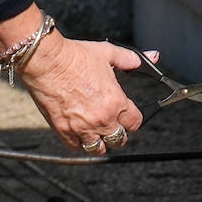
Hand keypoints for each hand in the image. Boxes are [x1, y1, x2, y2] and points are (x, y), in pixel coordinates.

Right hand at [18, 32, 147, 152]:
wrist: (48, 62)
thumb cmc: (77, 56)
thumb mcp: (109, 53)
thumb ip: (131, 59)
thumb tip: (153, 56)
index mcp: (116, 102)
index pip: (134, 123)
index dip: (133, 120)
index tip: (129, 116)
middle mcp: (102, 119)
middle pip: (118, 140)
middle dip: (119, 134)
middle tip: (114, 127)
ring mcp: (82, 127)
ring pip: (98, 148)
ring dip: (100, 143)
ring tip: (99, 134)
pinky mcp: (63, 130)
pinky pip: (75, 148)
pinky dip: (79, 144)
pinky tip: (80, 135)